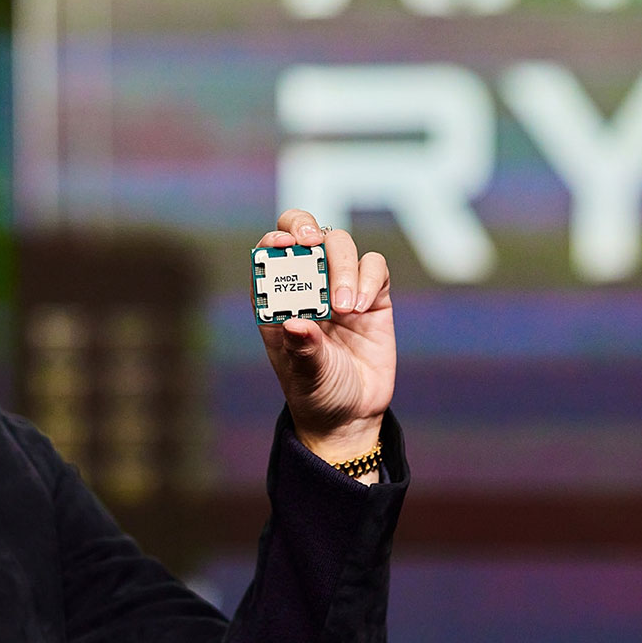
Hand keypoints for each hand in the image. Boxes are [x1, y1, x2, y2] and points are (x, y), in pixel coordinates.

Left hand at [257, 209, 394, 467]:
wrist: (352, 414)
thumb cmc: (316, 392)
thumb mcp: (305, 376)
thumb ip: (302, 350)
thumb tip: (295, 324)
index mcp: (278, 300)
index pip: (268, 254)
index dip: (273, 241)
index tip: (282, 244)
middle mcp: (308, 286)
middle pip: (304, 234)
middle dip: (305, 228)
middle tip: (311, 243)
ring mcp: (341, 286)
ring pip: (339, 244)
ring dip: (342, 266)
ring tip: (345, 308)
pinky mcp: (373, 294)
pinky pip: (374, 266)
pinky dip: (369, 277)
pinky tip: (362, 307)